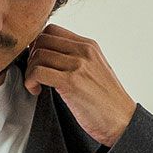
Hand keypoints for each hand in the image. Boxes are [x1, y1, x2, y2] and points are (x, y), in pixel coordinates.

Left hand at [22, 23, 137, 147]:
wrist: (122, 121)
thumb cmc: (107, 103)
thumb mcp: (96, 71)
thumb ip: (78, 60)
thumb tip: (52, 58)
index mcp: (89, 46)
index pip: (53, 30)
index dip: (39, 45)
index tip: (39, 62)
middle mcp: (84, 51)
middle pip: (42, 39)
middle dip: (31, 56)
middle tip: (35, 74)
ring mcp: (78, 65)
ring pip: (38, 55)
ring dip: (30, 71)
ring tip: (36, 85)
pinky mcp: (71, 82)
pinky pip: (38, 72)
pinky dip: (30, 81)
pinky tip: (37, 91)